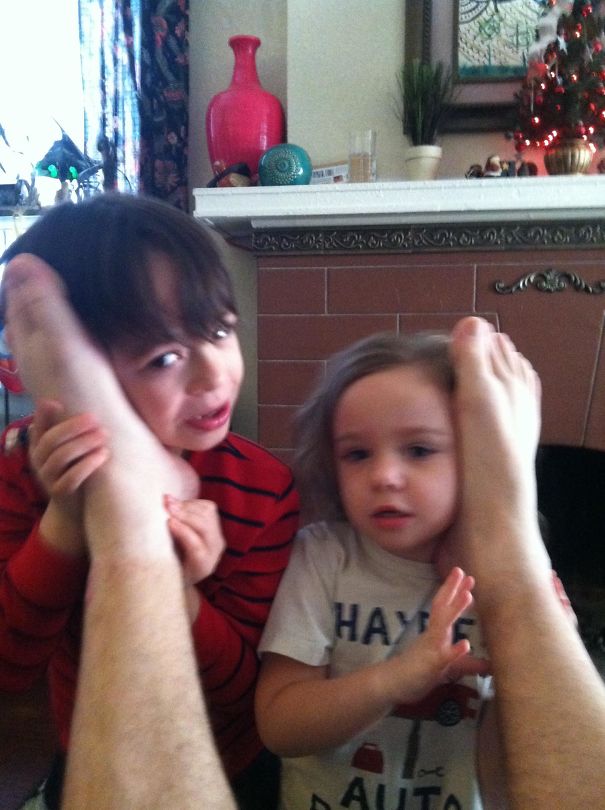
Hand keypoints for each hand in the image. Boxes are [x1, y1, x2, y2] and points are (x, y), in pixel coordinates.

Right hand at [30, 400, 109, 499]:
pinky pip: (71, 478)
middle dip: (74, 427)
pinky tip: (103, 455)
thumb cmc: (73, 470)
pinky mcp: (60, 493)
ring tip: (103, 434)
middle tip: (95, 418)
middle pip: (52, 440)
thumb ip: (70, 431)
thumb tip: (85, 404)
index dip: (44, 414)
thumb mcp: (67, 450)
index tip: (58, 402)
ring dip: (84, 443)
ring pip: (61, 457)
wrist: (70, 508)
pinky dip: (88, 465)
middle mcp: (39, 461)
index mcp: (39, 447)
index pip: (39, 427)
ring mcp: (48, 478)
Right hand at [165, 495, 225, 585]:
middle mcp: (214, 550)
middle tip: (166, 505)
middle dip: (185, 513)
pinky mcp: (216, 524)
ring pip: (207, 514)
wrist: (188, 571)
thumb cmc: (172, 571)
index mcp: (202, 566)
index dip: (183, 532)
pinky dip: (191, 503)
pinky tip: (176, 504)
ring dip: (186, 505)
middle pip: (204, 527)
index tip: (168, 521)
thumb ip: (163, 553)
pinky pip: (207, 507)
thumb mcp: (166, 568)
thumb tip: (153, 533)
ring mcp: (217, 536)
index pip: (196, 546)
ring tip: (168, 501)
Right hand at [398, 568, 489, 703]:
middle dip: (452, 589)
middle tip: (462, 571)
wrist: (391, 685)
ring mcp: (431, 648)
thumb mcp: (448, 669)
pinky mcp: (431, 665)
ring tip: (468, 595)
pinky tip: (465, 644)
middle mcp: (433, 636)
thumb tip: (491, 665)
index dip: (454, 591)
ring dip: (455, 610)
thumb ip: (468, 664)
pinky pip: (443, 657)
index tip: (466, 576)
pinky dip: (454, 650)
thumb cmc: (418, 674)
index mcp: (435, 633)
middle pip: (442, 608)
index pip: (444, 608)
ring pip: (443, 626)